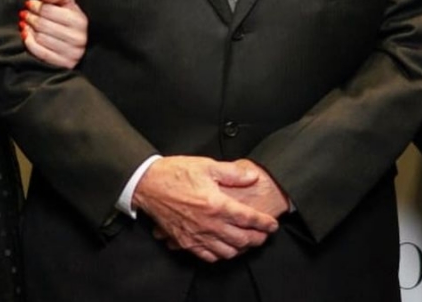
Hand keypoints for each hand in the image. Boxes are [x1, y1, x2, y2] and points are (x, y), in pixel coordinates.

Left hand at [20, 0, 87, 68]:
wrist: (76, 42)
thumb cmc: (69, 19)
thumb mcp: (67, 3)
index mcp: (80, 20)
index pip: (49, 10)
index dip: (36, 6)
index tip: (30, 3)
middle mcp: (79, 38)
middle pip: (43, 25)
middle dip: (31, 17)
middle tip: (25, 14)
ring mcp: (73, 53)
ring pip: (40, 38)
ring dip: (28, 29)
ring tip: (26, 24)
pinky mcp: (65, 65)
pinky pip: (40, 53)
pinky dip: (29, 43)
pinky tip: (26, 35)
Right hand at [132, 156, 278, 262]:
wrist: (149, 184)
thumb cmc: (176, 173)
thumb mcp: (207, 165)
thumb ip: (233, 173)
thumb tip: (252, 176)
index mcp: (217, 204)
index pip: (248, 219)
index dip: (264, 223)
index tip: (272, 224)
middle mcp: (209, 224)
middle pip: (242, 239)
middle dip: (257, 239)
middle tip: (264, 235)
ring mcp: (197, 236)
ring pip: (227, 252)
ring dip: (241, 249)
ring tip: (247, 242)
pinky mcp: (186, 242)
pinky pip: (208, 256)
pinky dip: (221, 255)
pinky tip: (224, 248)